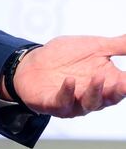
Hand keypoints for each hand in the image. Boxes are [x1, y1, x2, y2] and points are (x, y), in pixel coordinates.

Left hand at [10, 35, 125, 117]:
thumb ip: (117, 45)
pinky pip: (61, 101)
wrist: (32, 63)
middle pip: (110, 98)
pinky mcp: (53, 103)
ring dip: (95, 91)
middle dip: (118, 91)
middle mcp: (93, 96)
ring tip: (98, 77)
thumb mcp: (93, 46)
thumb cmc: (66, 57)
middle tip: (125, 84)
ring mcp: (74, 102)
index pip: (124, 86)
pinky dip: (67, 92)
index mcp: (106, 83)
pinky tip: (69, 81)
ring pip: (89, 103)